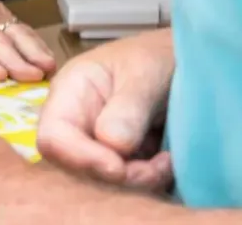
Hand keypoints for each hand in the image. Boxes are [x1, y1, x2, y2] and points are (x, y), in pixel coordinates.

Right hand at [35, 30, 175, 192]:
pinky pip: (122, 185)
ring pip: (100, 182)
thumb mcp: (145, 73)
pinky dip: (145, 184)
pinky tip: (166, 166)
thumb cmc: (158, 57)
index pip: (53, 137)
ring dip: (135, 183)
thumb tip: (113, 145)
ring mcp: (96, 145)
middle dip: (116, 177)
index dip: (80, 158)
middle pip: (75, 168)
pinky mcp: (118, 161)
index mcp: (70, 92)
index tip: (120, 167)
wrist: (188, 64)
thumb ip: (128, 106)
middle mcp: (76, 123)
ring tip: (167, 164)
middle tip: (156, 167)